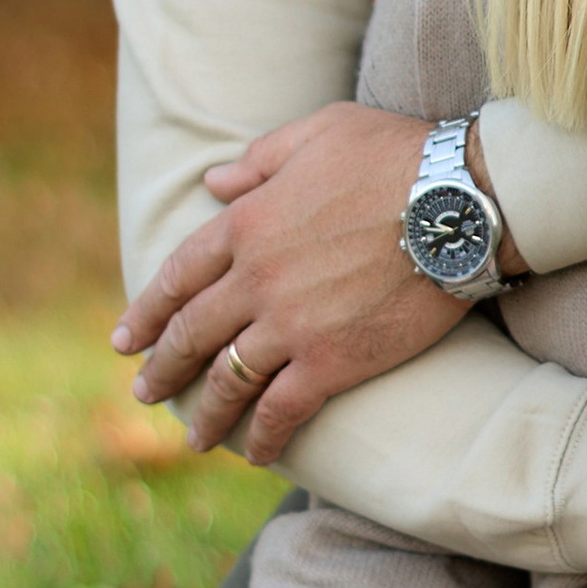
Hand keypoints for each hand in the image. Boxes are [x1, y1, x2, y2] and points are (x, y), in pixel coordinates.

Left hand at [112, 101, 467, 461]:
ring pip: (228, 380)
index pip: (178, 276)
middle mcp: (256, 279)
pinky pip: (282, 410)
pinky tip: (255, 454)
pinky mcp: (332, 362)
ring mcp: (290, 325)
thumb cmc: (398, 155)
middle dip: (162, 368)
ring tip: (193, 438)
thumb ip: (260, 161)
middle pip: (192, 333)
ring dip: (204, 413)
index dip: (147, 311)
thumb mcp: (320, 133)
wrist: (460, 201)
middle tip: (144, 392)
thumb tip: (212, 183)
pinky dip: (263, 436)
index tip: (126, 338)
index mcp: (247, 223)